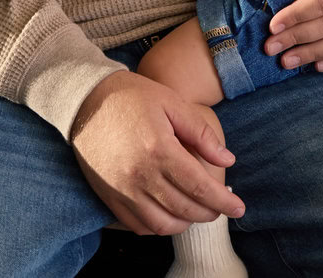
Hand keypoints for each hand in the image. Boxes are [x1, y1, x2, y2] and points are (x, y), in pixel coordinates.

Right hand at [69, 71, 244, 234]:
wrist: (83, 98)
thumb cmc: (131, 96)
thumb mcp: (171, 103)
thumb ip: (201, 133)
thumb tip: (228, 160)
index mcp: (159, 149)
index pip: (199, 187)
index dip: (223, 202)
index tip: (239, 208)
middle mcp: (140, 174)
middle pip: (184, 209)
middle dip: (209, 213)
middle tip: (220, 207)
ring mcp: (122, 189)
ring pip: (162, 224)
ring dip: (185, 223)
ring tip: (196, 211)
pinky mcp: (108, 195)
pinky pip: (137, 225)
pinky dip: (158, 226)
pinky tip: (169, 214)